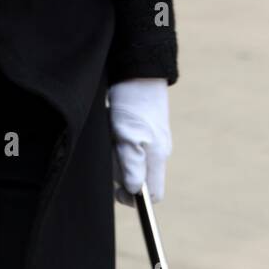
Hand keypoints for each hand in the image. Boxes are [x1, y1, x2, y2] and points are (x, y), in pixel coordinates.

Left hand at [108, 77, 171, 204]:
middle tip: (111, 153)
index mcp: (158, 157)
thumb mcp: (128, 137)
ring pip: (131, 161)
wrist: (136, 70)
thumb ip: (132, 166)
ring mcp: (150, 138)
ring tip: (111, 136)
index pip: (153, 194)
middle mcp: (157, 151)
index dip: (135, 198)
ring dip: (116, 155)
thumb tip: (134, 193)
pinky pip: (128, 145)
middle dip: (121, 173)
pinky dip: (116, 142)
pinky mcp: (142, 127)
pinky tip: (111, 128)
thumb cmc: (132, 103)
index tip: (117, 189)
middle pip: (139, 179)